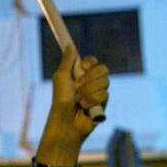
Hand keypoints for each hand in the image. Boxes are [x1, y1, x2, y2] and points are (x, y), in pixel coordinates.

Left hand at [38, 45, 108, 162]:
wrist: (65, 121)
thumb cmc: (60, 100)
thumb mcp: (61, 77)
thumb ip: (67, 61)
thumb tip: (70, 45)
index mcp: (81, 75)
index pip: (94, 62)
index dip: (90, 63)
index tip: (82, 67)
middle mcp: (92, 83)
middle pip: (103, 69)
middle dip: (90, 77)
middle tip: (77, 86)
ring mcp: (99, 94)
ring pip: (105, 81)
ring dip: (88, 90)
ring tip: (78, 100)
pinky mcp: (104, 105)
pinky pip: (105, 94)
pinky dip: (92, 100)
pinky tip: (84, 108)